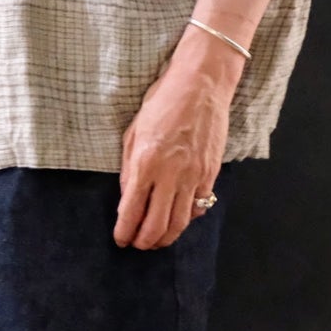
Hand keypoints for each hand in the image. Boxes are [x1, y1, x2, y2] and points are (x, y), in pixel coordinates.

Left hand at [114, 62, 230, 249]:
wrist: (200, 85)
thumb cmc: (163, 102)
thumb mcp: (134, 132)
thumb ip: (129, 170)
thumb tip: (128, 199)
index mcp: (146, 163)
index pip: (132, 211)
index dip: (124, 232)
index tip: (120, 239)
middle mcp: (170, 174)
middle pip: (157, 225)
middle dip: (144, 242)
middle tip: (138, 244)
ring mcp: (194, 175)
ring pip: (180, 222)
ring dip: (166, 237)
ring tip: (157, 240)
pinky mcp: (210, 173)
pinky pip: (199, 206)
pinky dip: (187, 218)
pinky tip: (177, 218)